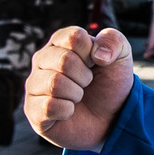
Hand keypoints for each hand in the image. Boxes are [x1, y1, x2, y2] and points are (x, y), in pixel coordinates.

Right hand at [25, 26, 134, 149]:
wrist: (110, 117)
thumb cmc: (109, 82)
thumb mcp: (121, 56)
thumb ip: (113, 40)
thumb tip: (98, 54)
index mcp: (60, 42)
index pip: (74, 37)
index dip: (91, 54)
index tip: (94, 63)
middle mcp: (42, 60)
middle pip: (63, 60)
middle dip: (85, 76)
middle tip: (87, 83)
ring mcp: (34, 85)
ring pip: (54, 84)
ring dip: (76, 94)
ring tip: (78, 96)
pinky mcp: (33, 110)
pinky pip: (48, 106)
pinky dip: (67, 111)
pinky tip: (68, 111)